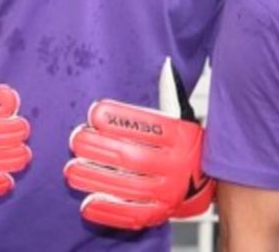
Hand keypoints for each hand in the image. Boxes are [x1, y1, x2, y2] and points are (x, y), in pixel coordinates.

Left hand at [64, 58, 214, 229]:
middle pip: (136, 159)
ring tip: (72, 170)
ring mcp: (169, 193)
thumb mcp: (183, 115)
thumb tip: (166, 63)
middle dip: (102, 149)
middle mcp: (178, 166)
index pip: (151, 127)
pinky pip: (133, 215)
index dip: (121, 120)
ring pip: (130, 187)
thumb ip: (169, 93)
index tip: (94, 112)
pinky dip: (110, 211)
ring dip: (98, 179)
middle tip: (76, 140)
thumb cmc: (185, 143)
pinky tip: (87, 203)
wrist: (206, 183)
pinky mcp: (160, 214)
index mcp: (183, 137)